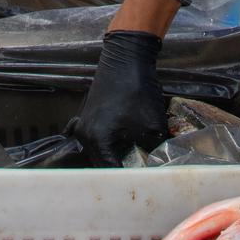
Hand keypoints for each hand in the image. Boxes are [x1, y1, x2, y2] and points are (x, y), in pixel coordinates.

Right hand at [69, 31, 166, 164]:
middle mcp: (84, 134)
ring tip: (133, 159)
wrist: (126, 57)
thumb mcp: (152, 124)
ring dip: (113, 156)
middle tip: (138, 173)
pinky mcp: (88, 115)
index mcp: (97, 140)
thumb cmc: (137, 89)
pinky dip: (105, 144)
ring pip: (98, 151)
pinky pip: (94, 138)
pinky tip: (119, 145)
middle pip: (101, 163)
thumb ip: (152, 148)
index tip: (142, 182)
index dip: (128, 177)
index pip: (111, 171)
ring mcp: (83, 124)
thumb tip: (155, 161)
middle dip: (119, 168)